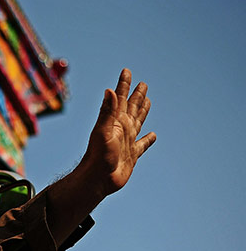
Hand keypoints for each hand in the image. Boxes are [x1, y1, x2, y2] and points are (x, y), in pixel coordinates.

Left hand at [80, 68, 156, 197]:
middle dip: (136, 95)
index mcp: (115, 121)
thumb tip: (109, 90)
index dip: (123, 84)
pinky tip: (153, 135)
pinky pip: (142, 145)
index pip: (120, 98)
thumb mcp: (103, 132)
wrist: (97, 180)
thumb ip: (107, 112)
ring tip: (148, 101)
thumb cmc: (97, 157)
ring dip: (143, 111)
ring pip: (138, 122)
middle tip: (143, 83)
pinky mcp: (132, 155)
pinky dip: (148, 140)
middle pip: (132, 108)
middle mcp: (121, 129)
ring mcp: (127, 142)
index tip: (126, 71)